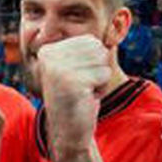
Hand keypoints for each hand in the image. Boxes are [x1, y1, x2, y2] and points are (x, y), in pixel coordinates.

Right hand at [35, 36, 111, 158]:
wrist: (68, 132)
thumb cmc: (78, 98)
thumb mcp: (78, 68)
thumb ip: (89, 48)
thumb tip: (114, 28)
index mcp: (48, 50)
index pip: (90, 40)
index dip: (92, 62)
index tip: (78, 79)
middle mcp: (49, 56)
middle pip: (97, 48)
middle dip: (98, 70)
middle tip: (83, 88)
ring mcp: (59, 69)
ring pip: (103, 61)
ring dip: (100, 80)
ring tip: (84, 93)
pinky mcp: (73, 82)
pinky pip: (104, 74)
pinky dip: (101, 89)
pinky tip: (86, 99)